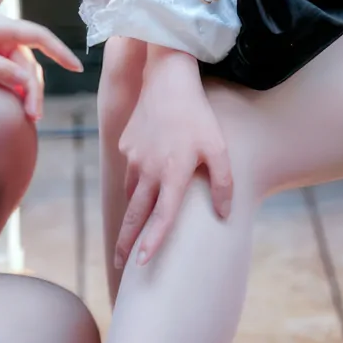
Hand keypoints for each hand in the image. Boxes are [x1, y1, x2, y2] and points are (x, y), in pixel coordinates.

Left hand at [0, 13, 82, 121]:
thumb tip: (27, 82)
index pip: (38, 36)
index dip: (59, 50)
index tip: (76, 68)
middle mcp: (1, 36)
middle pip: (29, 63)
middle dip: (34, 89)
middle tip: (33, 115)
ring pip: (22, 73)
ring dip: (27, 94)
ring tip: (29, 116)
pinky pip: (10, 77)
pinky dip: (16, 91)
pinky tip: (18, 107)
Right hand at [114, 46, 233, 271]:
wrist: (167, 79)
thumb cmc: (198, 115)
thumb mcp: (219, 148)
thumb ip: (223, 183)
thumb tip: (224, 214)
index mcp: (173, 173)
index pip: (161, 217)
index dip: (152, 241)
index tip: (142, 262)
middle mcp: (148, 169)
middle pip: (134, 214)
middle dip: (125, 241)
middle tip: (119, 264)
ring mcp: (134, 157)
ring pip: (132, 192)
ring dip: (132, 212)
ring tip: (132, 230)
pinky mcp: (126, 145)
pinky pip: (131, 168)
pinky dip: (137, 179)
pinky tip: (147, 174)